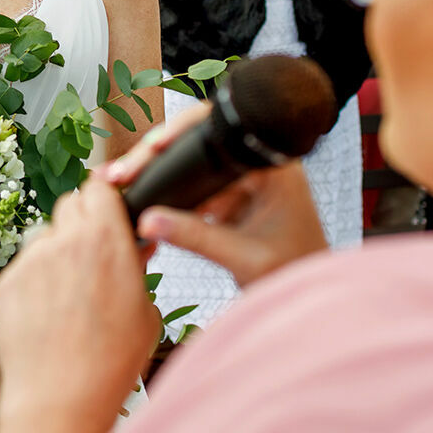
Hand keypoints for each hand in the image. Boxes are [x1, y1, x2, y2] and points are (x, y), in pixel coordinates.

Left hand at [0, 180, 158, 432]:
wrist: (59, 401)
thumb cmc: (108, 364)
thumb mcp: (146, 312)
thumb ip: (138, 269)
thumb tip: (137, 249)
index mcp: (106, 240)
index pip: (99, 187)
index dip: (106, 197)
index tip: (110, 209)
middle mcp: (65, 241)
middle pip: (69, 203)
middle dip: (83, 221)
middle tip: (94, 252)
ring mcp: (31, 260)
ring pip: (45, 236)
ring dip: (58, 252)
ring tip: (71, 295)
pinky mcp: (6, 281)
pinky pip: (25, 266)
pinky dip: (36, 280)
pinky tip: (49, 314)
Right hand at [101, 102, 328, 286]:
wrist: (308, 301)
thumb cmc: (296, 275)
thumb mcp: (243, 257)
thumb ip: (195, 238)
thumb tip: (148, 222)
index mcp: (274, 168)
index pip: (223, 131)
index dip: (183, 131)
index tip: (153, 145)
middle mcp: (258, 168)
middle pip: (199, 145)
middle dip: (157, 156)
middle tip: (123, 171)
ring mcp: (242, 184)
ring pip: (191, 167)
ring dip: (158, 174)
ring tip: (124, 181)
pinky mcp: (230, 202)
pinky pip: (192, 190)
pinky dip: (167, 197)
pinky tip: (141, 198)